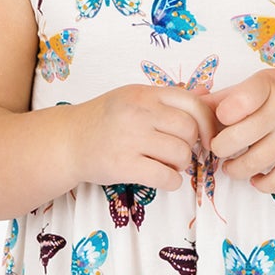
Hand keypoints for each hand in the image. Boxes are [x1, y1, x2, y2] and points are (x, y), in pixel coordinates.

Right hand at [67, 84, 214, 191]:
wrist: (67, 141)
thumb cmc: (105, 119)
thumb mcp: (133, 97)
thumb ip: (167, 99)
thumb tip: (207, 98)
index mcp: (144, 93)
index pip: (193, 104)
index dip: (207, 123)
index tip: (205, 137)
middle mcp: (137, 112)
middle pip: (189, 131)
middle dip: (190, 146)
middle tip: (178, 152)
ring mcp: (129, 138)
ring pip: (181, 155)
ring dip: (181, 165)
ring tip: (166, 164)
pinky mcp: (123, 165)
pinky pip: (167, 177)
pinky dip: (172, 181)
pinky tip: (163, 177)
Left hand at [209, 70, 274, 190]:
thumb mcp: (257, 85)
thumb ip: (223, 98)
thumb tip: (190, 106)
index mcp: (269, 86)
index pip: (236, 103)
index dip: (221, 116)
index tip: (222, 119)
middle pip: (235, 140)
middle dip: (219, 147)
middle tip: (220, 147)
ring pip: (251, 164)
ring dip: (233, 169)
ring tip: (232, 164)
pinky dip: (258, 183)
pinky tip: (255, 175)